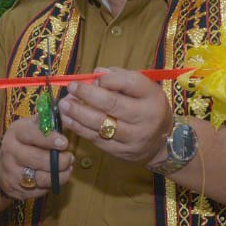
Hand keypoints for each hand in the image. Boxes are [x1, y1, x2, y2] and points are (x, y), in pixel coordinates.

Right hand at [0, 115, 72, 200]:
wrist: (1, 166)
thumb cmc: (22, 142)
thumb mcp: (29, 126)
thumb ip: (45, 121)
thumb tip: (66, 112)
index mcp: (15, 134)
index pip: (31, 135)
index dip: (49, 139)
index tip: (64, 142)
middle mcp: (11, 153)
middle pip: (37, 159)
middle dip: (59, 161)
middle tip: (70, 158)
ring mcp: (12, 174)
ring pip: (41, 178)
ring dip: (60, 175)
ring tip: (68, 168)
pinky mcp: (17, 190)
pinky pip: (40, 191)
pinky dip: (52, 185)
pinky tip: (58, 177)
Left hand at [57, 68, 172, 165]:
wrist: (162, 142)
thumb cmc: (147, 108)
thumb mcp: (143, 89)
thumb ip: (121, 78)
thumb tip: (96, 73)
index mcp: (152, 96)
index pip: (129, 83)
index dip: (107, 79)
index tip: (91, 78)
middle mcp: (145, 117)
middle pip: (112, 104)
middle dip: (87, 95)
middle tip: (70, 88)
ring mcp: (134, 137)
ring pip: (101, 124)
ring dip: (77, 114)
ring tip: (64, 105)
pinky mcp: (122, 151)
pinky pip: (97, 139)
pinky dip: (80, 129)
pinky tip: (69, 120)